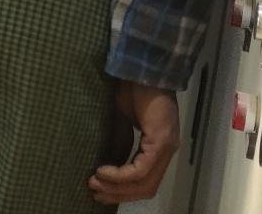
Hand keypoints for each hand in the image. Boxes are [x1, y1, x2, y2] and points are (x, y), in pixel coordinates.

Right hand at [89, 81, 178, 204]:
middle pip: (146, 188)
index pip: (145, 181)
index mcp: (159, 146)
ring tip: (95, 182)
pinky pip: (140, 170)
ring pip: (144, 183)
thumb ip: (121, 141)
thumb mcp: (123, 119)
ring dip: (117, 188)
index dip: (123, 190)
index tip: (100, 188)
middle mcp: (166, 151)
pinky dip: (120, 175)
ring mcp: (166, 148)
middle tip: (95, 192)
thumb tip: (108, 162)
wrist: (141, 67)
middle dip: (118, 194)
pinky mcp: (160, 143)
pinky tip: (102, 170)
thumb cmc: (133, 87)